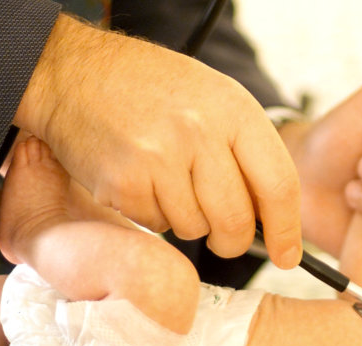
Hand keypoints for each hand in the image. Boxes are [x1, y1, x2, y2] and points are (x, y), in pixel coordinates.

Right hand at [14, 15, 302, 268]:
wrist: (74, 73)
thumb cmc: (153, 91)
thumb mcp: (215, 100)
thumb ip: (248, 153)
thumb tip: (275, 220)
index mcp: (234, 110)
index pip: (279, 185)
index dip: (287, 230)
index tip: (287, 255)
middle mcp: (200, 132)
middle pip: (236, 221)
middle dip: (232, 240)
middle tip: (223, 236)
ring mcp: (160, 157)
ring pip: (195, 229)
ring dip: (187, 221)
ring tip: (168, 183)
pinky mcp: (124, 181)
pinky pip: (156, 226)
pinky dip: (152, 215)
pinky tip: (141, 181)